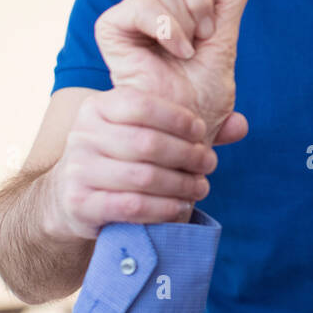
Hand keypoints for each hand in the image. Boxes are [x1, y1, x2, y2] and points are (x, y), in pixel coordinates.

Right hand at [41, 87, 217, 241]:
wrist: (71, 197)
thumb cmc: (121, 159)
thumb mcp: (144, 134)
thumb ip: (190, 129)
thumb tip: (241, 124)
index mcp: (98, 107)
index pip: (142, 104)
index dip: (179, 119)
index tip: (202, 133)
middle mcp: (83, 134)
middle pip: (147, 143)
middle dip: (187, 155)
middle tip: (209, 165)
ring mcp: (77, 169)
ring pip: (143, 177)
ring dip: (181, 185)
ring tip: (200, 188)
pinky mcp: (80, 203)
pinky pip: (131, 206)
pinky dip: (164, 208)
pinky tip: (181, 208)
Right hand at [94, 0, 249, 147]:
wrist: (183, 127)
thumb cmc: (204, 93)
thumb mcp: (227, 37)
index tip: (214, 25)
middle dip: (203, 1)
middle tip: (202, 38)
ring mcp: (131, 10)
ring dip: (187, 21)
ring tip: (187, 51)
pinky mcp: (112, 26)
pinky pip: (144, 4)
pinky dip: (169, 29)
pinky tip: (175, 52)